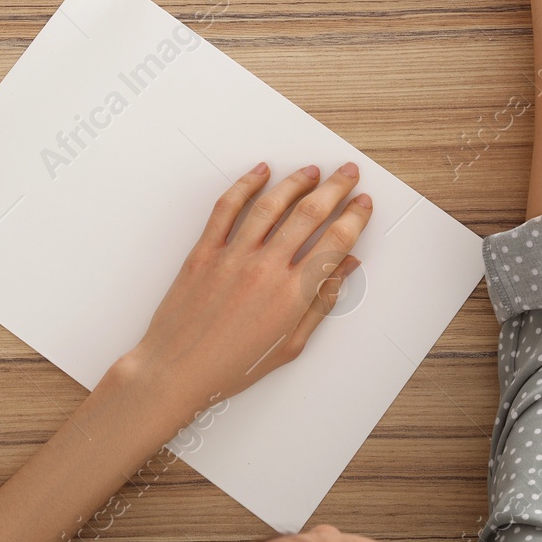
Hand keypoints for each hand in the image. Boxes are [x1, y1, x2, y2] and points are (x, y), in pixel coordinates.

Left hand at [118, 161, 370, 420]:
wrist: (177, 370)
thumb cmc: (233, 366)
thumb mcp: (291, 345)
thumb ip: (321, 303)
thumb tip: (346, 269)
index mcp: (292, 295)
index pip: (335, 243)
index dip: (354, 218)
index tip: (363, 204)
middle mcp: (266, 269)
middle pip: (309, 214)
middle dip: (335, 189)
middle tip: (348, 173)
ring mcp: (233, 256)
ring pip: (271, 204)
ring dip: (296, 182)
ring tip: (312, 171)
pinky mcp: (204, 251)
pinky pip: (227, 208)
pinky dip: (246, 185)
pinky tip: (260, 172)